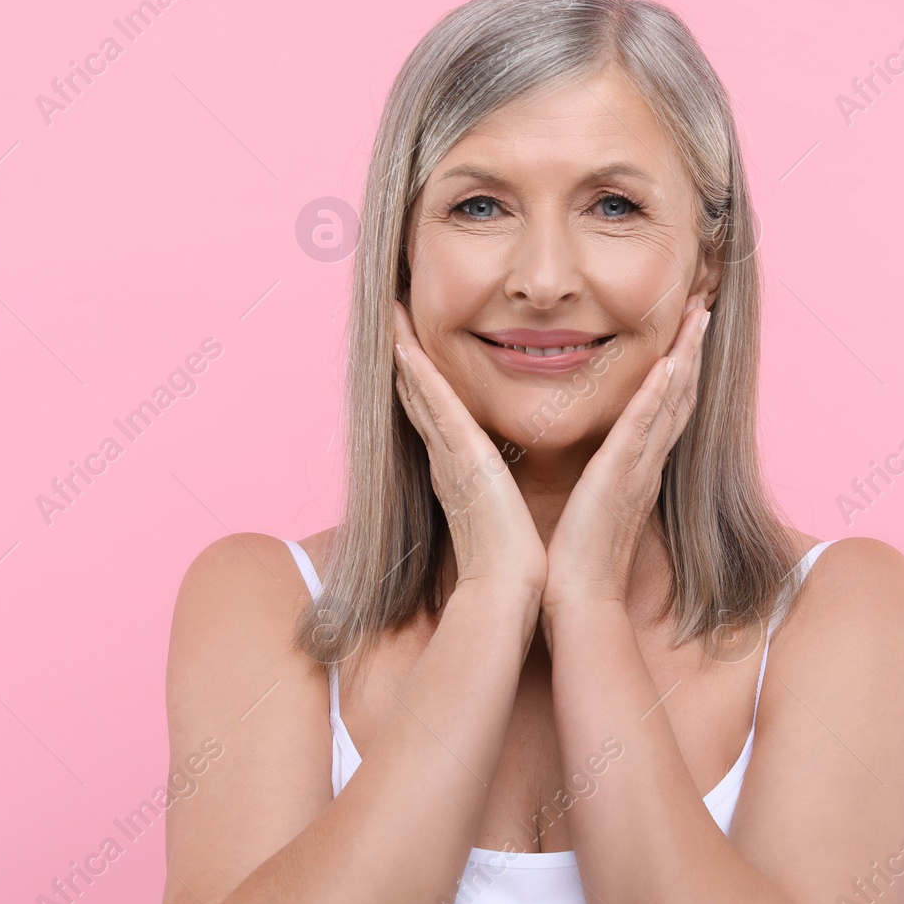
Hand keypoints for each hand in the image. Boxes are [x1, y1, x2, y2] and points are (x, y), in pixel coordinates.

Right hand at [392, 301, 546, 602]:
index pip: (434, 414)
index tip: (411, 349)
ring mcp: (448, 454)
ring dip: (404, 354)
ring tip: (392, 319)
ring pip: (420, 393)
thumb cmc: (511, 557)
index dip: (420, 381)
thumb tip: (500, 483)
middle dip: (404, 358)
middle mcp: (446, 457)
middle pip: (418, 396)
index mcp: (457, 469)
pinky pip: (434, 406)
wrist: (507, 584)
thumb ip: (496, 490)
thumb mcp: (503, 511)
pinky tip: (405, 348)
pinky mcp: (459, 456)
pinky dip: (418, 375)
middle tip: (392, 319)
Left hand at [542, 294, 711, 618]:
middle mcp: (647, 464)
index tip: (686, 337)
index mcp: (638, 470)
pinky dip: (659, 392)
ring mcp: (638, 468)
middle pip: (679, 397)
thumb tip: (597, 470)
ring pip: (671, 401)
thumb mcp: (593, 507)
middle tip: (703, 310)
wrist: (579, 597)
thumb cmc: (579, 559)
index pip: (665, 411)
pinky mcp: (620, 475)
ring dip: (686, 358)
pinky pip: (644, 425)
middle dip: (692, 352)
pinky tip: (669, 362)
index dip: (679, 372)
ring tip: (697, 317)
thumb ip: (601, 482)